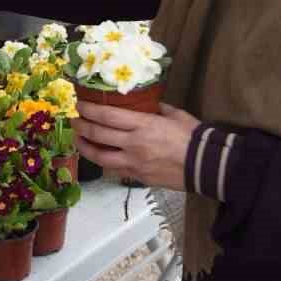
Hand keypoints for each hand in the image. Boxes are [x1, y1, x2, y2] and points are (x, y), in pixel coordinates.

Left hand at [73, 101, 199, 189]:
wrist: (206, 167)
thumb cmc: (192, 137)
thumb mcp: (174, 114)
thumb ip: (155, 108)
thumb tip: (143, 103)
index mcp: (143, 125)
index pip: (106, 116)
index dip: (88, 110)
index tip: (79, 104)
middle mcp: (134, 144)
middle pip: (98, 134)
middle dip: (81, 126)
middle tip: (74, 119)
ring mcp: (134, 163)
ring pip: (99, 156)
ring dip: (84, 146)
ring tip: (77, 138)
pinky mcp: (137, 177)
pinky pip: (113, 169)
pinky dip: (102, 161)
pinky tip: (98, 154)